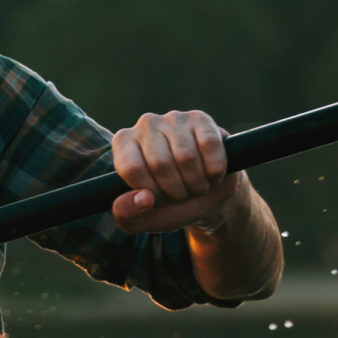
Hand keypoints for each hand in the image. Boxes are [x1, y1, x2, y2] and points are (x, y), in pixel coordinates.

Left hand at [110, 110, 246, 234]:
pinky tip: (212, 175)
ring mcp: (174, 119)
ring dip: (197, 183)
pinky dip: (214, 170)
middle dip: (176, 190)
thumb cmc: (167, 204)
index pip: (132, 168)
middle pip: (160, 163)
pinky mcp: (202, 119)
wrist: (207, 196)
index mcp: (123, 143)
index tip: (157, 198)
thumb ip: (126, 214)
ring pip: (187, 156)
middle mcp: (145, 125)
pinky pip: (210, 145)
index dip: (151, 192)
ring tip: (196, 186)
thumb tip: (143, 199)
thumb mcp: (140, 218)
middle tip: (181, 194)